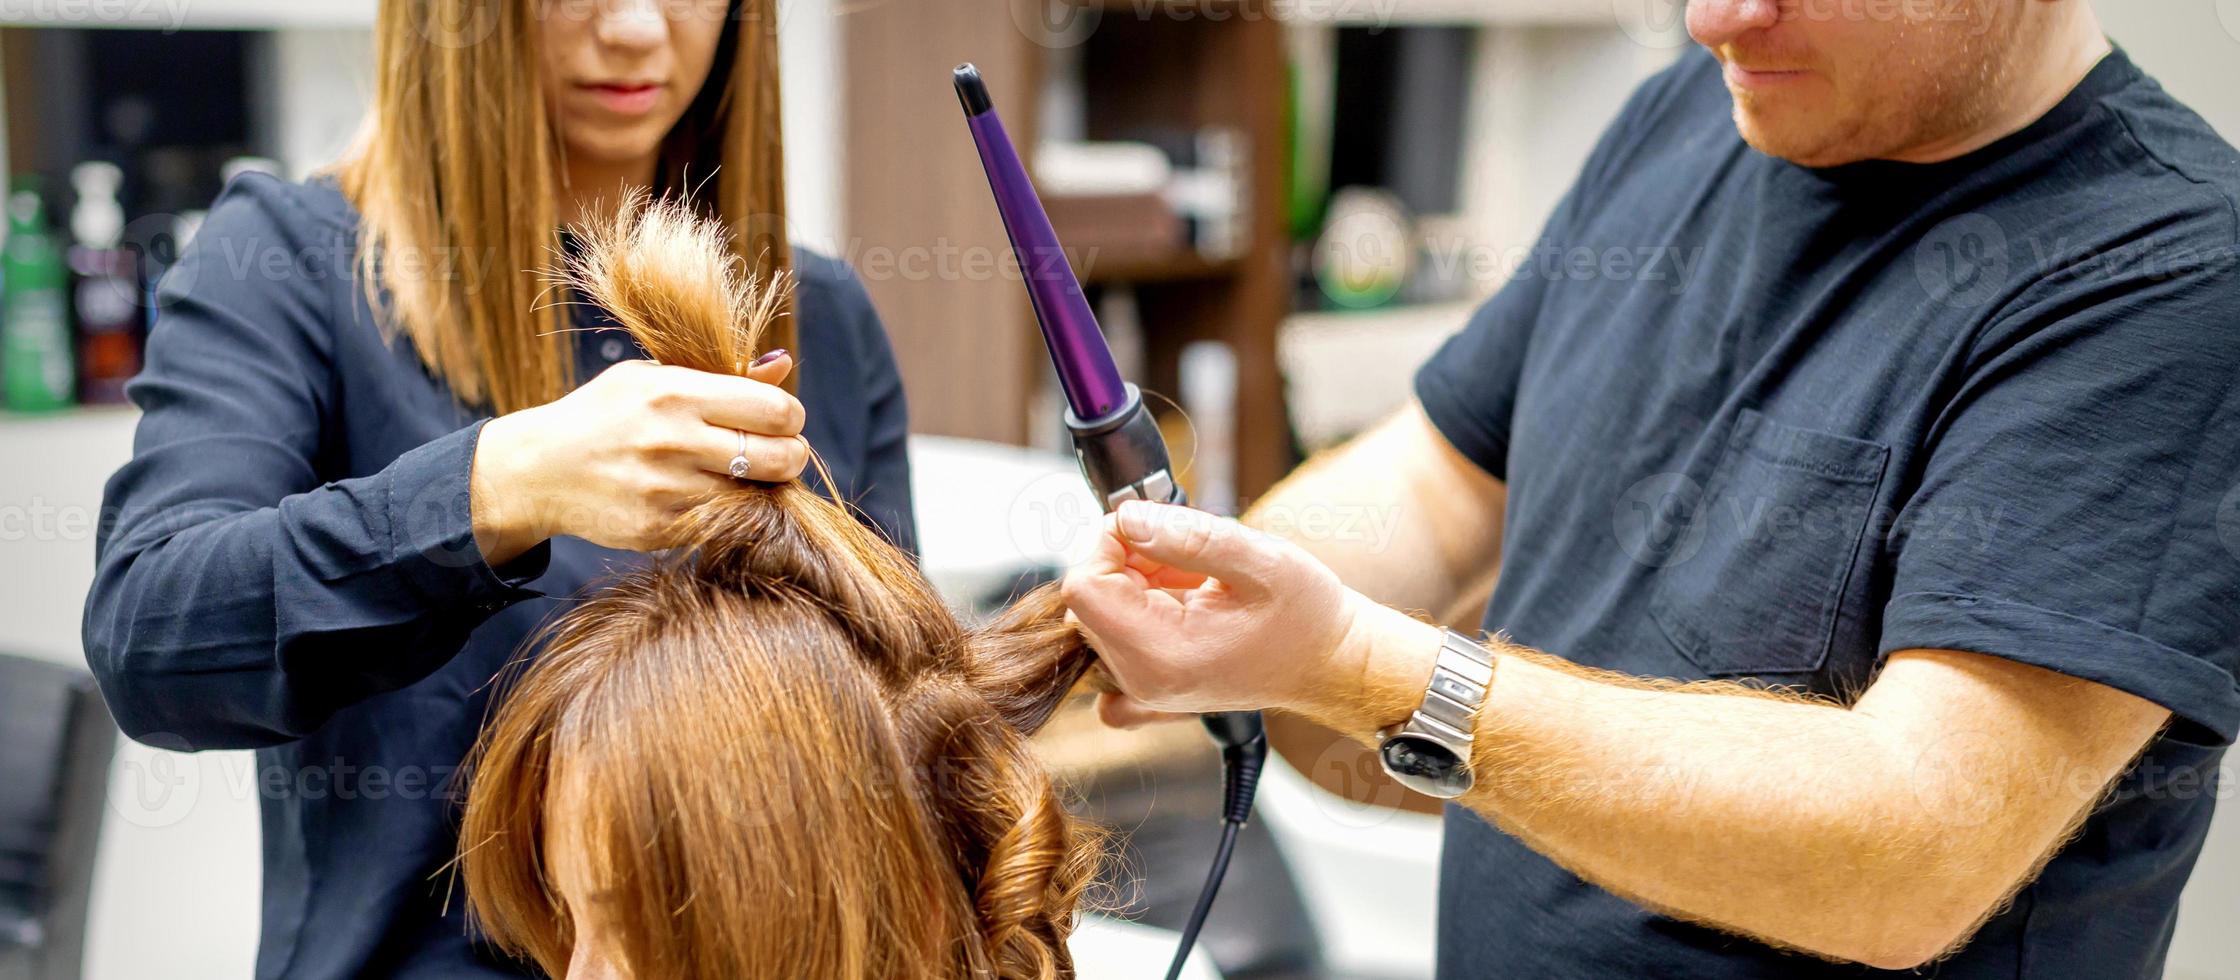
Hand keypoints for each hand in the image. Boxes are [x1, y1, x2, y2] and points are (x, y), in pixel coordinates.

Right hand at [470, 354, 803, 561]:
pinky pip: (725, 523)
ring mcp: (667, 491)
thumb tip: (783, 364)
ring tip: (739, 473)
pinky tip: (706, 495)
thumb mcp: (654, 376)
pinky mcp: (660, 529)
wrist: (540, 469)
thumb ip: (722, 373)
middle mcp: (674, 441)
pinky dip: (729, 512)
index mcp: (676, 393)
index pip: (775, 409)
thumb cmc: (608, 414)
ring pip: (758, 496)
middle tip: (780, 452)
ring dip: (761, 487)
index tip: (782, 419)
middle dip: (792, 455)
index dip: (791, 416)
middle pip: (781, 457)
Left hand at [1061, 501, 1441, 732]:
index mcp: (1162, 654)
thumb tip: (1128, 517)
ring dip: (1135, 583)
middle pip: (1087, 599)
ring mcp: (1143, 690)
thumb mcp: (1260, 560)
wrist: (1331, 664)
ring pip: (1100, 614)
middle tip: (1184, 556)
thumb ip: (1190, 536)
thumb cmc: (1307, 617)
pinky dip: (1131, 616)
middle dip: (1124, 561)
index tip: (1152, 529)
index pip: (1083, 585)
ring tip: (1193, 582)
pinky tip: (1173, 608)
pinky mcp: (1148, 690)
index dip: (1108, 542)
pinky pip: (1107, 648)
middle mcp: (1143, 681)